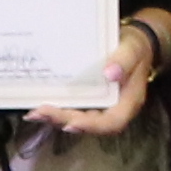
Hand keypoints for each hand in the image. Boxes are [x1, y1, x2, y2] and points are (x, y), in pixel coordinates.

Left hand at [42, 16, 167, 142]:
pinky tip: (39, 104)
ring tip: (34, 113)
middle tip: (39, 113)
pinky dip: (58, 107)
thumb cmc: (135, 47)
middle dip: (63, 120)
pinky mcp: (90, 99)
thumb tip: (108, 73)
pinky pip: (74, 107)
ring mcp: (100, 106)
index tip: (69, 124)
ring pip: (78, 118)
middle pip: (89, 123)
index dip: (90, 126)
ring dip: (56, 117)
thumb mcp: (133, 49)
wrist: (134, 44)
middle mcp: (113, 109)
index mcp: (128, 103)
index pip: (111, 122)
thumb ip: (124, 60)